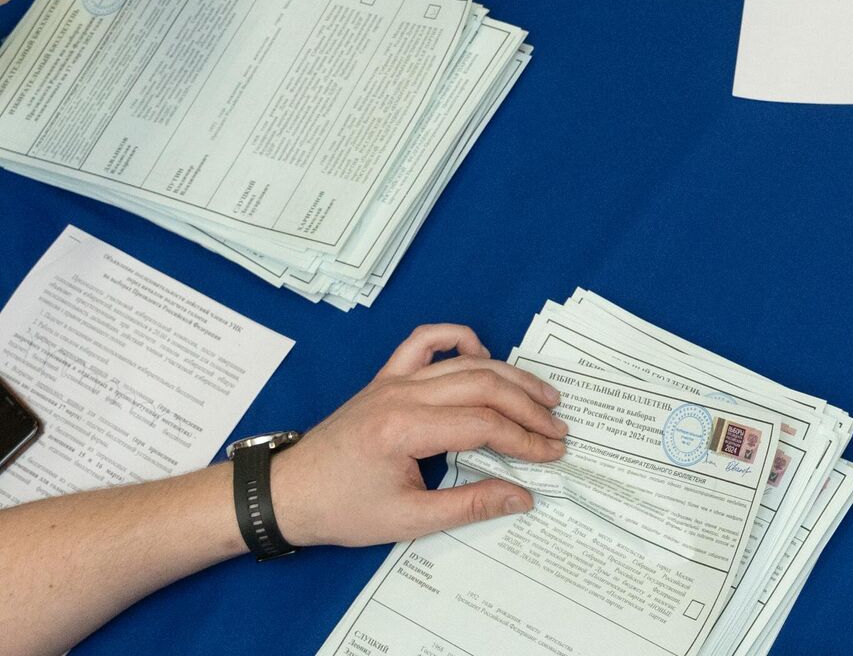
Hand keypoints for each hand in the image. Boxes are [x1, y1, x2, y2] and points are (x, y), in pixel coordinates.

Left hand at [270, 324, 567, 546]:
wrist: (286, 493)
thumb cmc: (341, 509)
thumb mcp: (408, 520)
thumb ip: (470, 505)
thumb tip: (523, 496)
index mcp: (405, 429)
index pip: (483, 424)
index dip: (525, 439)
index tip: (552, 454)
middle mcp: (402, 394)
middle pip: (484, 385)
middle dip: (529, 407)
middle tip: (558, 429)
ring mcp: (393, 380)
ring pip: (465, 363)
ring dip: (510, 377)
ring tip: (543, 397)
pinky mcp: (386, 378)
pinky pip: (425, 342)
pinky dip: (458, 339)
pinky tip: (483, 355)